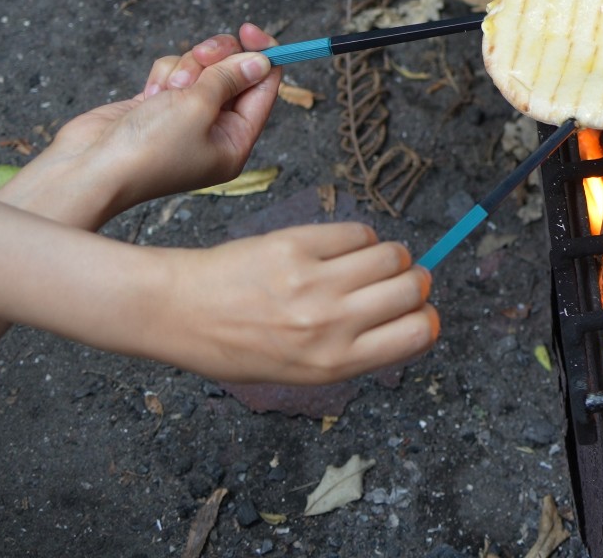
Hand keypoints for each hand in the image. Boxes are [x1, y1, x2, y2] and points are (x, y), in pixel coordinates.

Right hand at [14, 23, 282, 220]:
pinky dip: (164, 74)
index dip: (262, 56)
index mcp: (235, 141)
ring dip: (186, 67)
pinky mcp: (156, 104)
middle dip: (217, 59)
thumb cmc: (147, 148)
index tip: (249, 30)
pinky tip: (150, 94)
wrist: (90, 166)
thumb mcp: (199, 107)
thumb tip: (262, 61)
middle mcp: (213, 130)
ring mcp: (184, 116)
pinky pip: (174, 71)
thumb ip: (231, 78)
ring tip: (168, 89)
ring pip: (201, 67)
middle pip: (233, 73)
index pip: (263, 90)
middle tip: (203, 56)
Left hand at [146, 222, 438, 383]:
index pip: (419, 333)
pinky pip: (358, 233)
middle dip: (413, 282)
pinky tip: (337, 249)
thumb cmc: (236, 346)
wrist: (178, 312)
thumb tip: (409, 316)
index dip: (424, 318)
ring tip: (365, 263)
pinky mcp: (297, 245)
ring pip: (393, 255)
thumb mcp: (301, 370)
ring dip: (389, 257)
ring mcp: (315, 282)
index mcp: (335, 364)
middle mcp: (331, 324)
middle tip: (393, 283)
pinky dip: (359, 238)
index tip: (414, 312)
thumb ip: (354, 349)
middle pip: (414, 288)